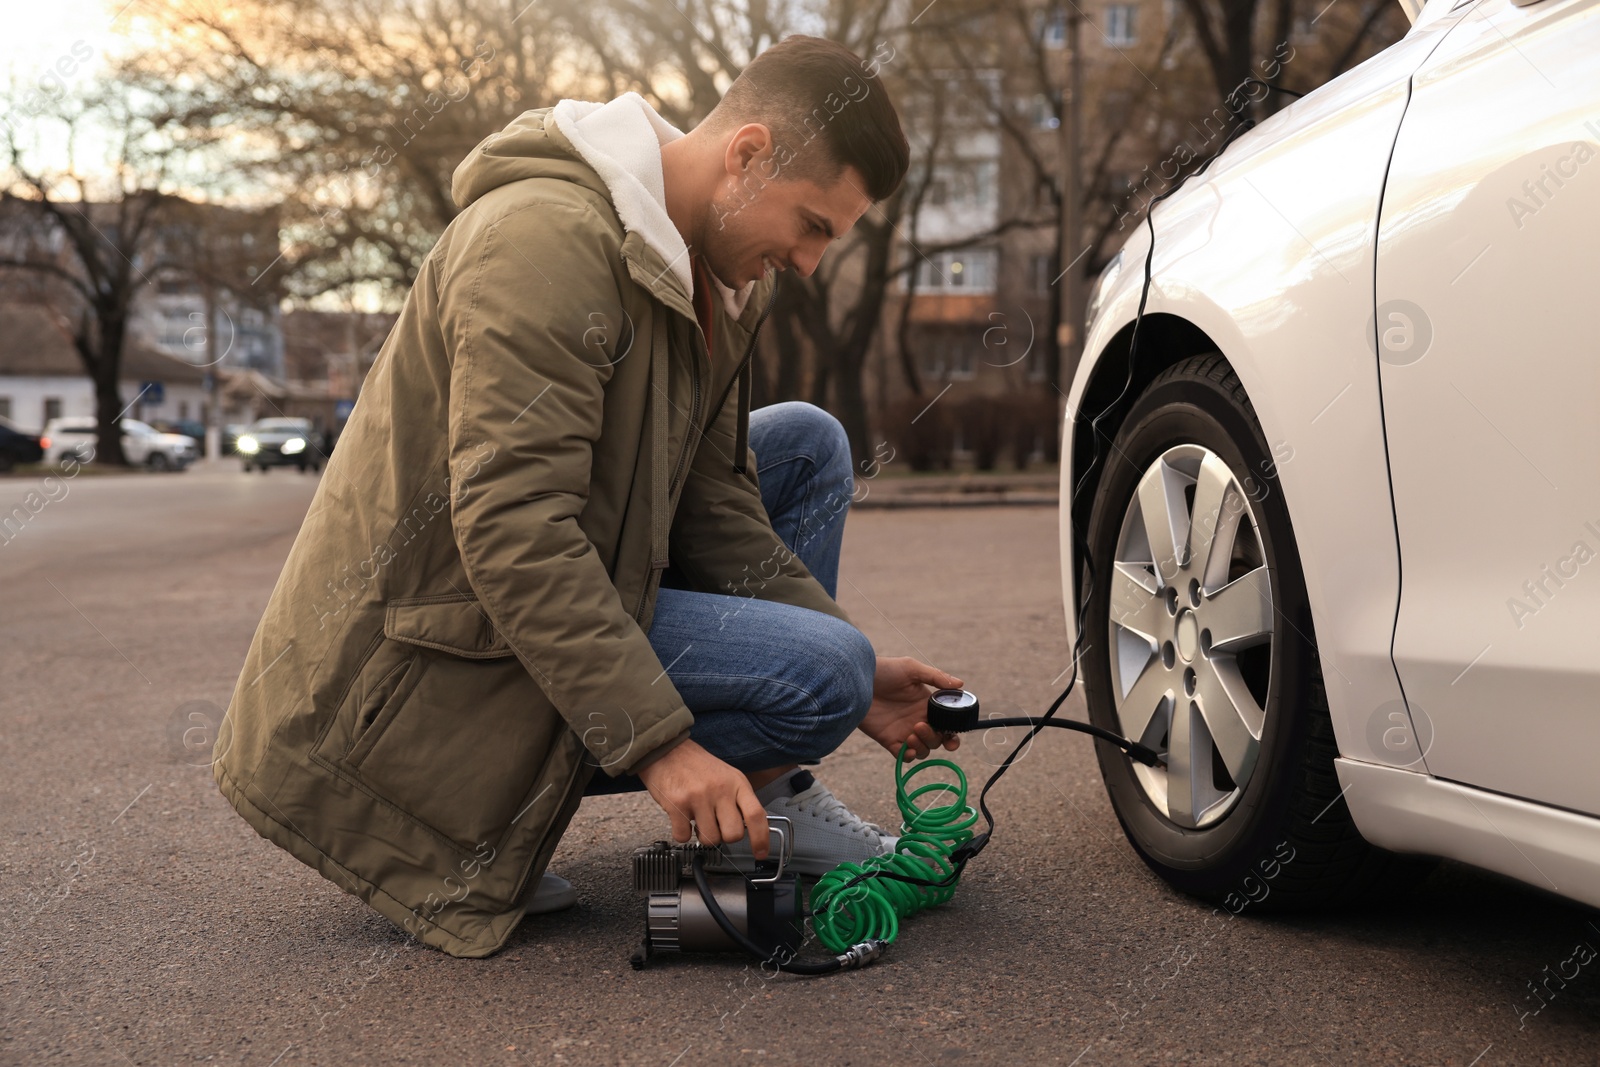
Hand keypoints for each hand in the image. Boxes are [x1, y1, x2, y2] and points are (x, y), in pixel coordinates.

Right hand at [635, 739, 769, 858]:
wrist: (667, 750)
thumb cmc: (697, 766)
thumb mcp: (727, 776)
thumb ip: (739, 799)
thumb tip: (752, 826)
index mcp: (737, 783)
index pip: (757, 815)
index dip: (761, 838)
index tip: (760, 852)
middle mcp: (720, 790)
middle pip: (733, 834)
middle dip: (725, 836)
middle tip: (717, 825)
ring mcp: (698, 797)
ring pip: (710, 839)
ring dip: (702, 835)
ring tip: (697, 818)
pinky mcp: (677, 805)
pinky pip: (683, 837)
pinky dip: (682, 834)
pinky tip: (681, 819)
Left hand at [857, 656, 964, 760]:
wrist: (856, 681)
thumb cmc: (884, 670)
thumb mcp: (911, 668)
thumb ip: (935, 677)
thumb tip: (960, 684)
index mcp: (927, 705)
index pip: (946, 724)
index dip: (952, 733)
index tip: (952, 738)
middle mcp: (918, 719)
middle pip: (937, 740)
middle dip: (934, 738)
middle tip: (919, 726)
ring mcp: (904, 731)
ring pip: (923, 750)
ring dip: (923, 747)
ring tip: (911, 734)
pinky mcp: (889, 739)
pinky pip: (904, 755)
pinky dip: (909, 756)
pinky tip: (907, 748)